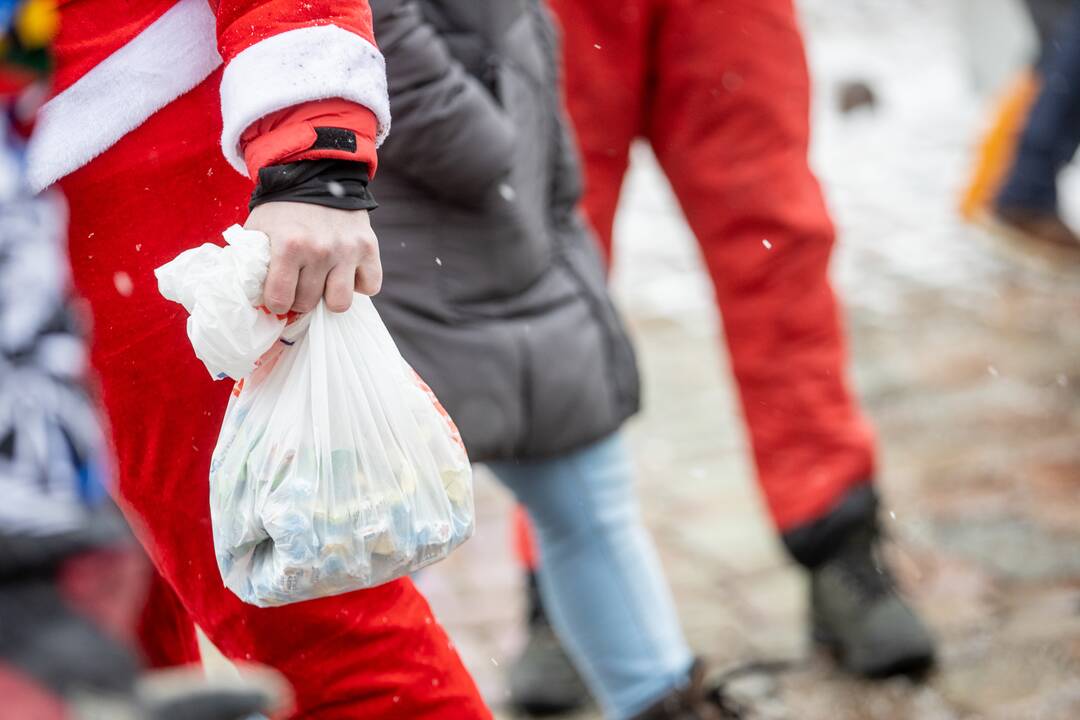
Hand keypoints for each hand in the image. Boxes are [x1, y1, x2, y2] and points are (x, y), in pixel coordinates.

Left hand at [244, 202, 381, 313]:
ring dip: (329, 296)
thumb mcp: (258, 229)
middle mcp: (320, 250)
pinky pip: (370, 286)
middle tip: (299, 283)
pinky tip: (346, 272)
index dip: (275, 302)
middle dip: (300, 298)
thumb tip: (251, 296)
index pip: (280, 300)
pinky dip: (359, 283)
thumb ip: (252, 261)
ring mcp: (347, 250)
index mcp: (289, 245)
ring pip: (340, 303)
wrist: (317, 174)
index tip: (277, 295)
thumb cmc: (283, 209)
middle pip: (308, 303)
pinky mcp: (369, 247)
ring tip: (324, 282)